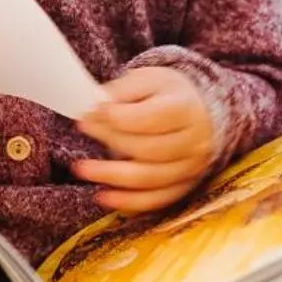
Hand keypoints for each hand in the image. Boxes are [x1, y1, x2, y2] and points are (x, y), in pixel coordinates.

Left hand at [72, 66, 217, 216]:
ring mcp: (191, 167)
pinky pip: (155, 200)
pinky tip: (103, 196)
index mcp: (186, 108)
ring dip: (111, 176)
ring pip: (149, 178)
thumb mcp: (148, 79)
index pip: (150, 117)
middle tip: (85, 129)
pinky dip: (128, 201)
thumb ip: (122, 91)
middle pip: (148, 149)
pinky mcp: (184, 186)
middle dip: (110, 141)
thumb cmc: (168, 95)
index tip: (91, 112)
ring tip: (82, 168)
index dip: (117, 118)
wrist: (198, 112)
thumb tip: (96, 107)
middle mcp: (194, 141)